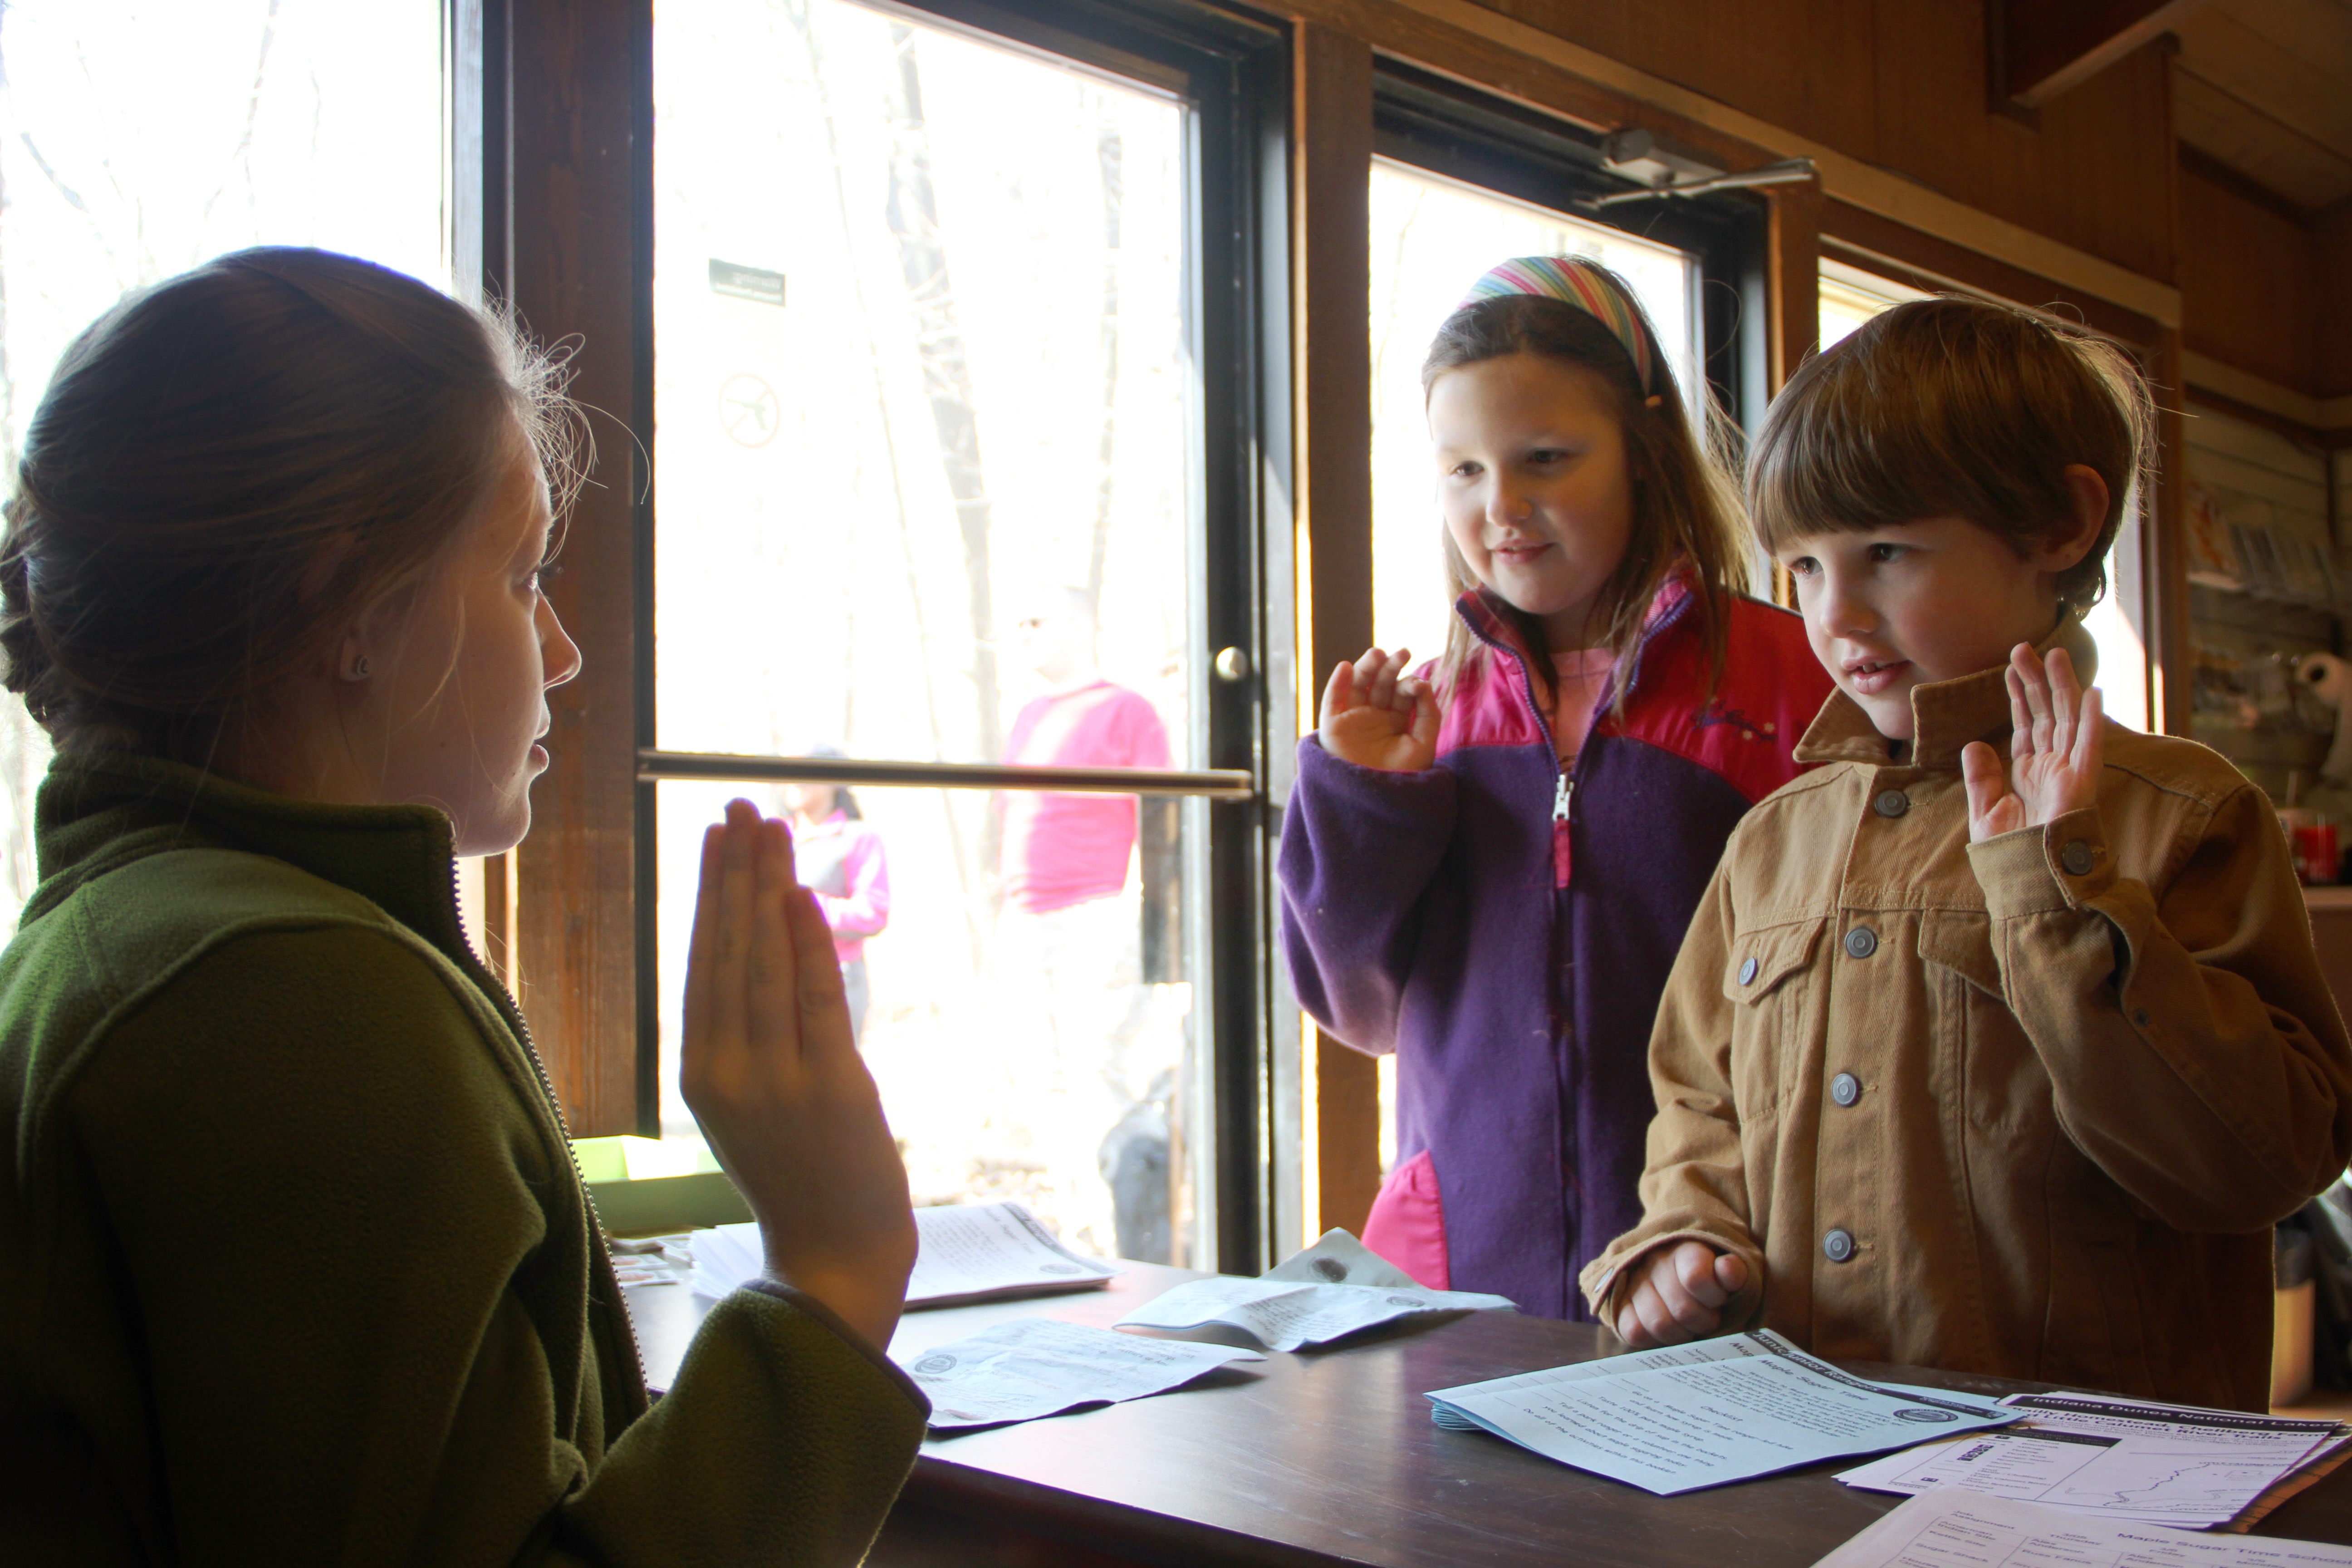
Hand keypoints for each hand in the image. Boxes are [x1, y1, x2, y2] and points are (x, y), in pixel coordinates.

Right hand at [680, 799, 915, 1348]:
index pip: (702, 964)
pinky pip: (813, 999)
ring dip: (766, 890)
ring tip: (769, 829)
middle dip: (733, 873)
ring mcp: (775, 1079)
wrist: (834, 1252)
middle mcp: (727, 1071)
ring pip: (763, 965)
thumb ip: (751, 1034)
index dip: (709, 895)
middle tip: (740, 807)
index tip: (715, 836)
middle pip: (727, 952)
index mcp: (702, 1073)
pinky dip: (804, 944)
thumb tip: (765, 948)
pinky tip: (796, 894)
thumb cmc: (800, 1173)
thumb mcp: (754, 1102)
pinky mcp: (828, 1087)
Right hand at [1318, 647, 1440, 772]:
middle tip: (1402, 652)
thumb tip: (1422, 682)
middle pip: (1381, 683)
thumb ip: (1429, 714)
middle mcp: (1375, 717)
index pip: (1403, 693)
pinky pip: (1332, 701)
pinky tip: (1346, 667)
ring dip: (1367, 667)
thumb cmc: (1402, 777)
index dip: (1409, 684)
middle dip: (1391, 667)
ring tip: (1377, 653)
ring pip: (1358, 686)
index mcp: (1397, 721)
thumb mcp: (1424, 745)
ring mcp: (1353, 720)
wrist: (1375, 802)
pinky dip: (1337, 683)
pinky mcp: (1333, 727)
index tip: (1417, 685)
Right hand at [1614, 1240, 1747, 1348]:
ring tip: (1689, 1326)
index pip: (1696, 1277)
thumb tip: (1727, 1270)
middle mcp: (1654, 1261)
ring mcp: (1633, 1282)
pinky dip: (1654, 1339)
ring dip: (1681, 1333)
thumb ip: (1733, 1270)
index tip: (1720, 1298)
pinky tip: (1668, 1330)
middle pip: (1682, 1309)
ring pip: (1659, 1323)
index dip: (1714, 1296)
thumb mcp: (1728, 1267)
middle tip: (1708, 1318)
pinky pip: (1634, 1331)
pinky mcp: (1618, 1303)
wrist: (1675, 1264)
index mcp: (1684, 1248)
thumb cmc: (1709, 1272)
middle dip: (1703, 1322)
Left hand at [1961, 644, 2103, 843]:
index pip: (2027, 725)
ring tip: (2055, 655)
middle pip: (2047, 714)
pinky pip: (2089, 748)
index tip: (2011, 668)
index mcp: (2029, 773)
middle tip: (2024, 648)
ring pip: (2068, 721)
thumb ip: (1981, 779)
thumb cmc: (2010, 854)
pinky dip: (2091, 721)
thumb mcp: (1985, 812)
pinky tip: (2092, 694)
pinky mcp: (2082, 785)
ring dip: (2063, 688)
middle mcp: (2051, 768)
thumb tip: (1974, 744)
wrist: (2027, 883)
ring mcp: (2069, 774)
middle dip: (2037, 681)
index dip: (2020, 696)